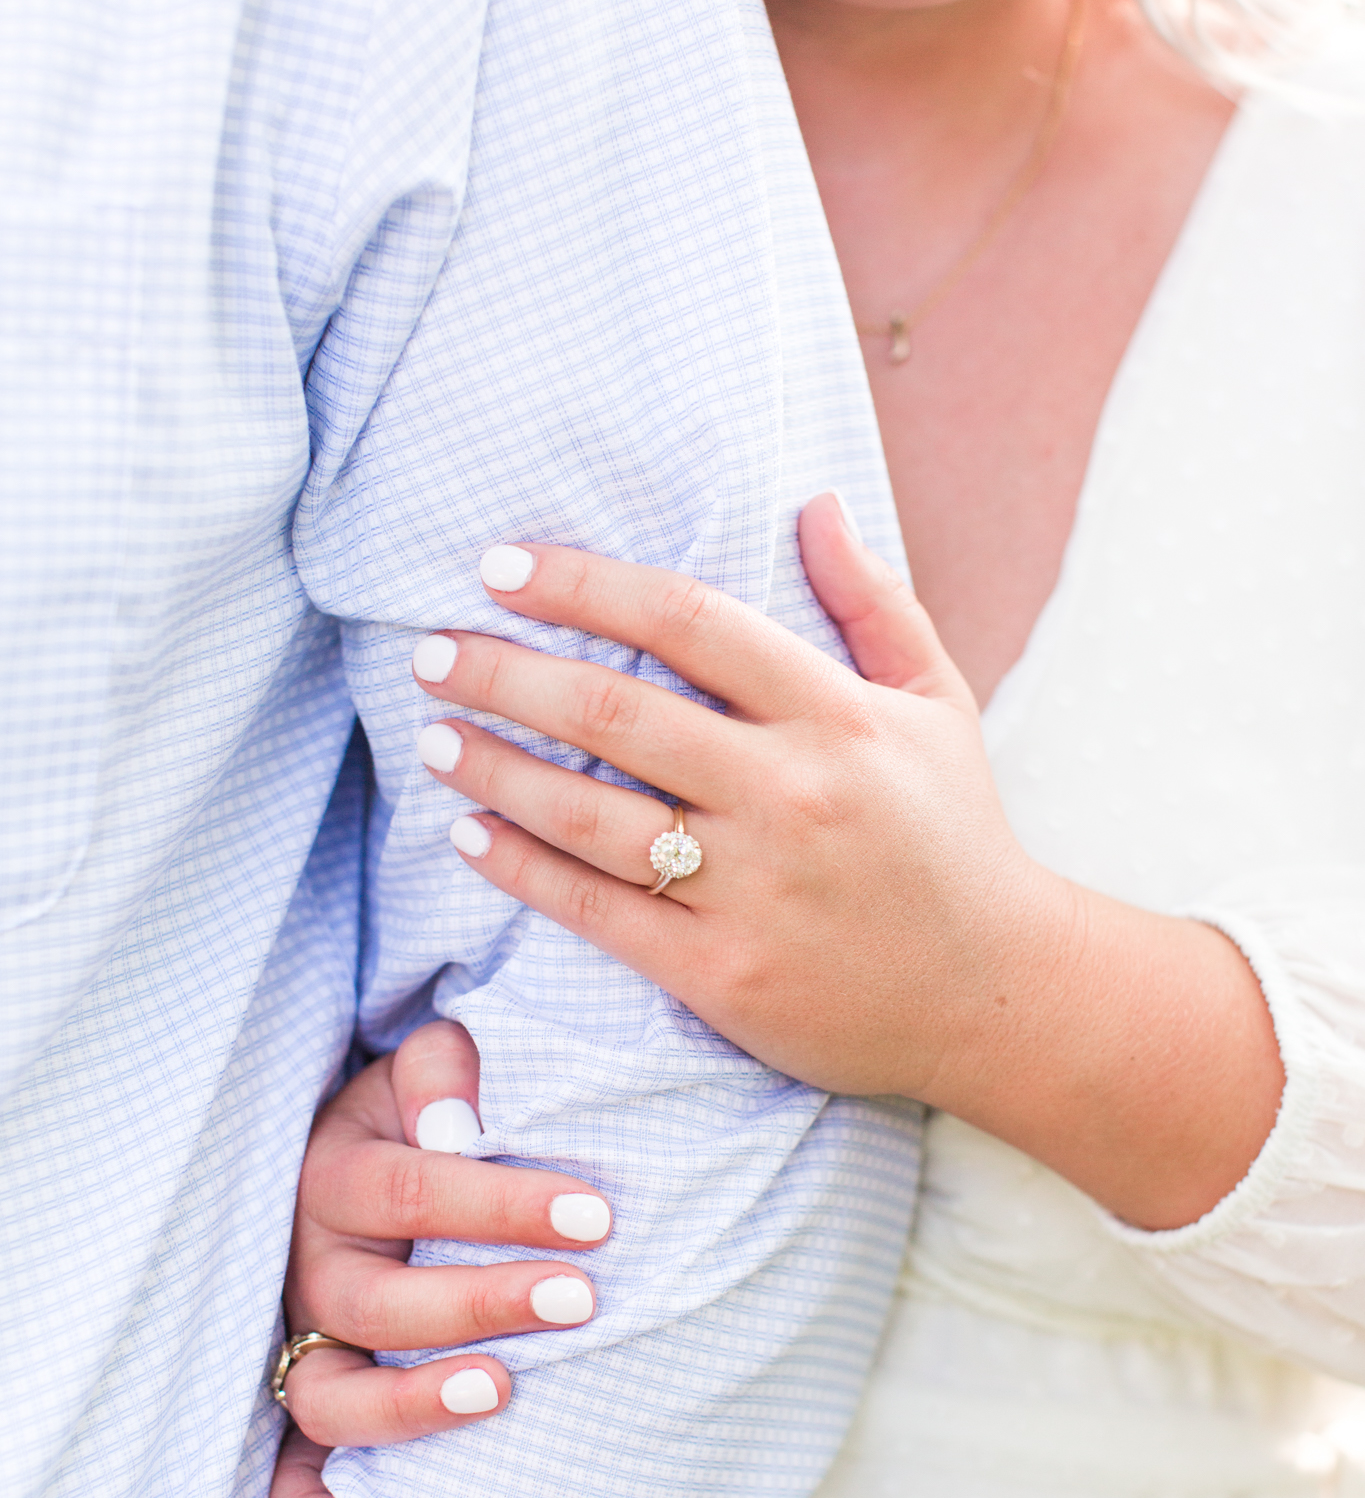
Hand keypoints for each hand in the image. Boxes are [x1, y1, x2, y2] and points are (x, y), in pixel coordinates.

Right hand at [270, 1019, 611, 1497]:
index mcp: (337, 1172)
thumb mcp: (425, 1065)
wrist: (366, 1145)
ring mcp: (303, 1340)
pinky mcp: (306, 1395)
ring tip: (501, 1394)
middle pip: (377, 1299)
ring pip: (329, 1393)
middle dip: (480, 1301)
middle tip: (580, 1300)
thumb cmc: (425, 1109)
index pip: (416, 1189)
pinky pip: (288, 1473)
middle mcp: (312, 1263)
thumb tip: (459, 1124)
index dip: (503, 1205)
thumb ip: (444, 1070)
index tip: (595, 1218)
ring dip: (410, 1404)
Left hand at [410, 492, 1282, 1229]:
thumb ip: (873, 603)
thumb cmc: (957, 839)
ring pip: (591, 816)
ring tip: (432, 737)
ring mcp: (753, 889)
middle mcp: (790, 794)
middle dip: (508, 674)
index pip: (691, 622)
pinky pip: (598, 911)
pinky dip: (523, 869)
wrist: (997, 995)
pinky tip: (470, 833)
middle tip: (434, 652)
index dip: (586, 586)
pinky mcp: (723, 973)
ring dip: (496, 768)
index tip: (504, 568)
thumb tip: (814, 502)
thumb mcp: (936, 706)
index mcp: (838, 717)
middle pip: (617, 715)